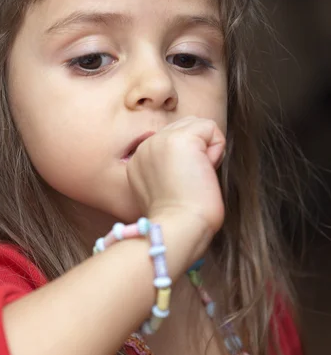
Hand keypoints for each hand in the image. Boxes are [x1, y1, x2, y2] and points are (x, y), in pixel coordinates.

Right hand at [126, 116, 225, 277]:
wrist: (178, 229)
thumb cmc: (178, 221)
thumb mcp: (163, 189)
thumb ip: (169, 168)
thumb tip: (196, 158)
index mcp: (138, 159)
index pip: (172, 138)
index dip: (187, 159)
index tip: (182, 186)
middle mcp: (146, 145)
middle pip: (186, 126)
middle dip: (198, 150)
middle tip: (192, 181)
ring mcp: (161, 140)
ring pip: (198, 125)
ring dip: (207, 149)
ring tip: (197, 176)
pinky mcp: (180, 139)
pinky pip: (211, 128)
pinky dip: (216, 150)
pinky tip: (204, 172)